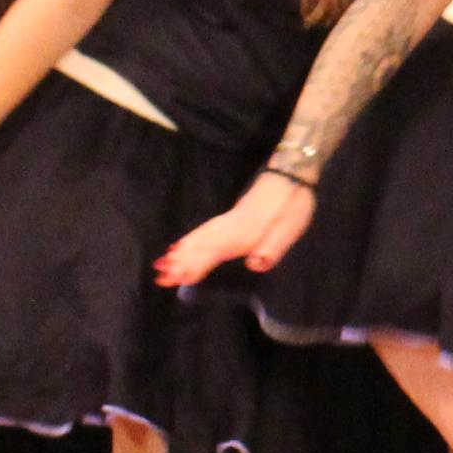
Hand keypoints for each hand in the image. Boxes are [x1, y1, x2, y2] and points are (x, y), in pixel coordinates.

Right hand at [156, 177, 317, 287]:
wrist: (291, 174)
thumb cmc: (294, 205)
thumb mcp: (291, 227)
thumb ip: (273, 247)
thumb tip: (255, 265)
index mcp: (245, 233)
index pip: (214, 252)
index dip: (195, 265)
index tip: (175, 277)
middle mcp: (231, 227)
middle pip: (200, 245)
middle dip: (180, 262)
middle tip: (159, 277)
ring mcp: (228, 220)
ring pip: (199, 236)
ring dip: (180, 251)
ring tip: (161, 264)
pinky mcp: (230, 217)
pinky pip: (204, 229)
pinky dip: (189, 238)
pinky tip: (180, 245)